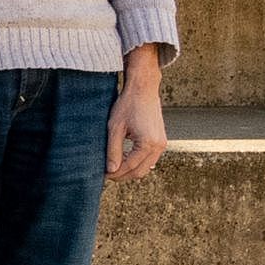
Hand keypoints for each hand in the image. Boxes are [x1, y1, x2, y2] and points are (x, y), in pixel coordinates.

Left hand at [110, 55, 168, 181]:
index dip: (115, 173)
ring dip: (130, 169)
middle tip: (106, 174)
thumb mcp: (115, 128)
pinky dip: (137, 162)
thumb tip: (111, 170)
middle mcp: (159, 146)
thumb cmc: (128, 105)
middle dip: (123, 175)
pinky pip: (149, 159)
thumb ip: (114, 150)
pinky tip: (123, 158)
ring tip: (113, 166)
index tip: (102, 175)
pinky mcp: (161, 141)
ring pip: (146, 167)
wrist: (143, 90)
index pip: (130, 167)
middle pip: (140, 171)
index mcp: (148, 143)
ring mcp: (162, 144)